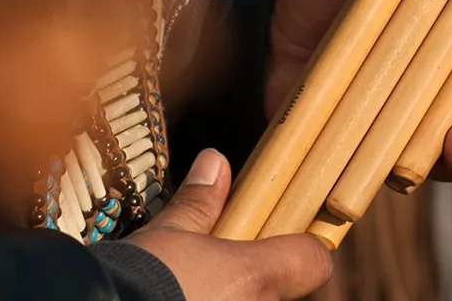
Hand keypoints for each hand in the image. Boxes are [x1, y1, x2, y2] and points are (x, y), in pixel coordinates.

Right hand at [127, 149, 332, 299]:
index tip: (283, 230)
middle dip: (257, 270)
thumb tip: (216, 163)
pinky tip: (183, 296)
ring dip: (234, 292)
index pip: (314, 259)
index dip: (303, 243)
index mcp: (256, 276)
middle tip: (223, 255)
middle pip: (280, 285)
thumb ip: (200, 203)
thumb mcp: (167, 234)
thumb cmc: (137, 278)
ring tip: (194, 281)